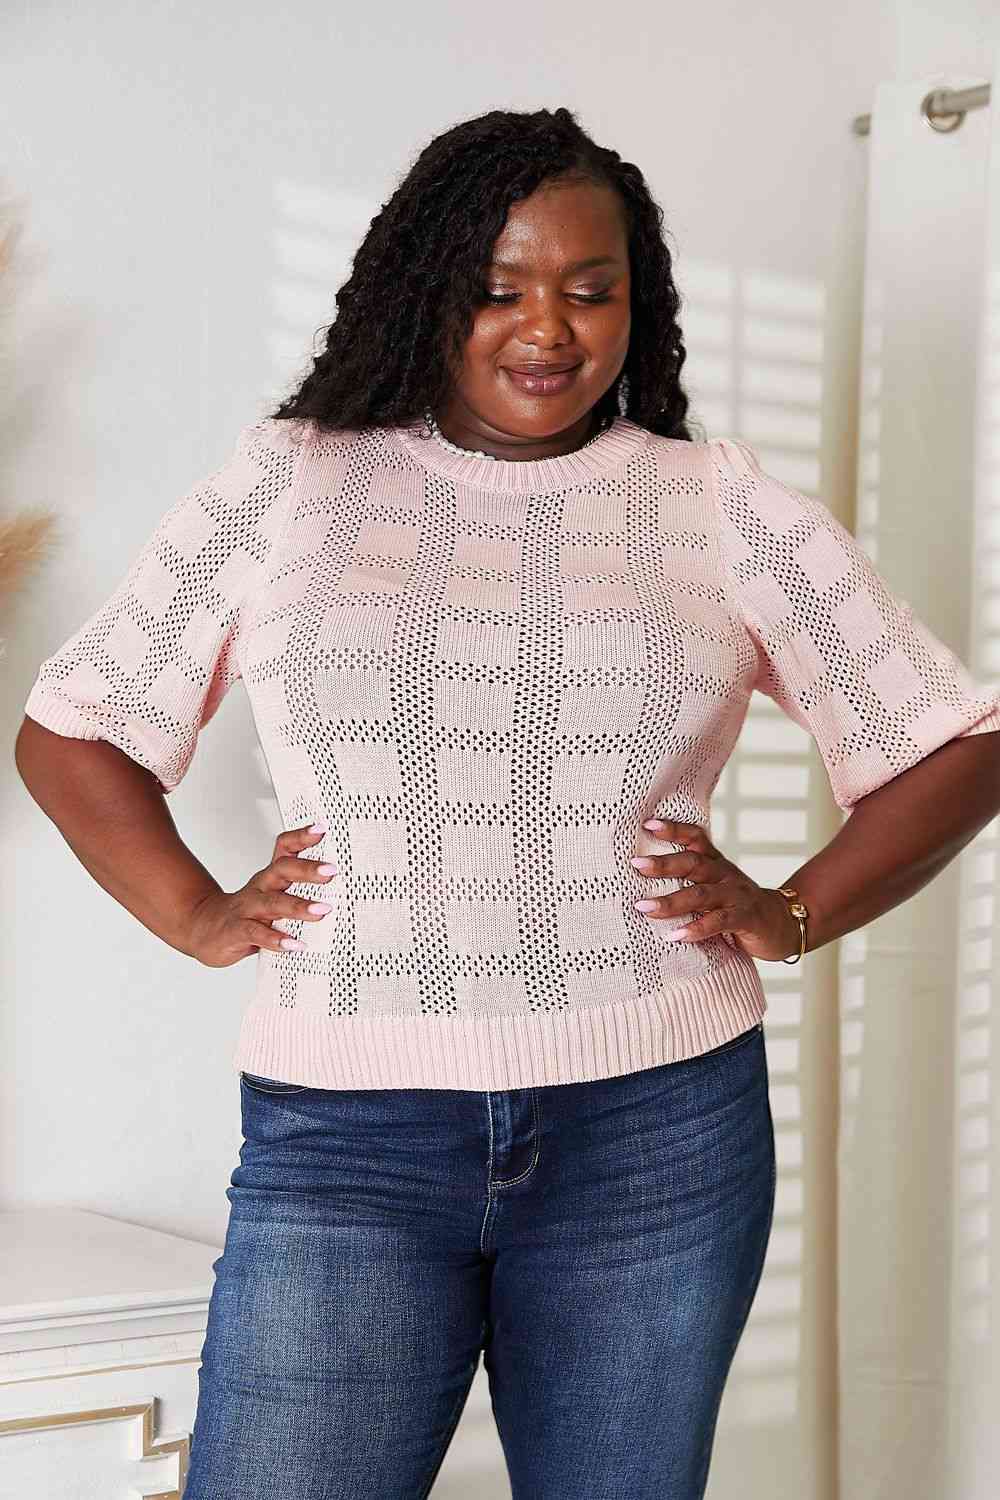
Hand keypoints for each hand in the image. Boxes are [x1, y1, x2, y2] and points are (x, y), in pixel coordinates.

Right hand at [187, 821, 337, 967]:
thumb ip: (300, 891)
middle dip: (307, 869)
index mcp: (270, 877)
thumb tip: (344, 890)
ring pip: (273, 903)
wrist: (203, 929)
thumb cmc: (247, 913)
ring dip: (298, 906)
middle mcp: (260, 887)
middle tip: (331, 871)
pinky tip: (294, 945)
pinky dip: (276, 939)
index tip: (322, 830)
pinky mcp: (237, 931)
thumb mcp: (273, 896)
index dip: (301, 837)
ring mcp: (247, 908)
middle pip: (282, 870)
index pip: (284, 848)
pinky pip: (257, 933)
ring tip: (322, 911)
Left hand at [630, 818, 802, 961]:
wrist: (782, 924)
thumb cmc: (738, 907)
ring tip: (645, 907)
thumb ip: (690, 882)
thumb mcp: (716, 887)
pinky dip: (697, 928)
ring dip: (671, 902)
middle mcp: (725, 874)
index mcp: (717, 863)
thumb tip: (646, 879)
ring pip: (701, 894)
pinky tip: (676, 936)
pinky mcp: (746, 918)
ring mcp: (736, 895)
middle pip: (693, 864)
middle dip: (663, 864)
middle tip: (636, 865)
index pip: (696, 838)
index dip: (674, 829)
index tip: (648, 824)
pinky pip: (719, 921)